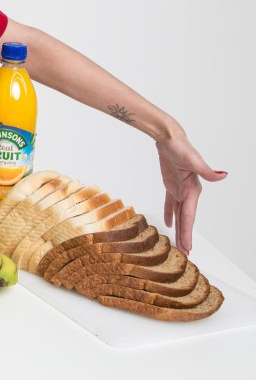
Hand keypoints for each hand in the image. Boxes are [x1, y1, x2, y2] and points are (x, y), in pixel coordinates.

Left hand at [156, 132, 226, 254]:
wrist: (169, 138)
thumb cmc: (180, 147)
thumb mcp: (193, 159)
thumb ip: (206, 170)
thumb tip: (223, 175)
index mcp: (193, 190)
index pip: (189, 216)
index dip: (188, 232)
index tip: (188, 246)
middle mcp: (188, 192)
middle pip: (186, 219)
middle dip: (185, 235)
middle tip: (184, 253)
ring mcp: (180, 188)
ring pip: (180, 213)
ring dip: (179, 227)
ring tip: (179, 243)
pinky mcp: (172, 184)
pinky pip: (171, 203)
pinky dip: (170, 213)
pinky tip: (168, 223)